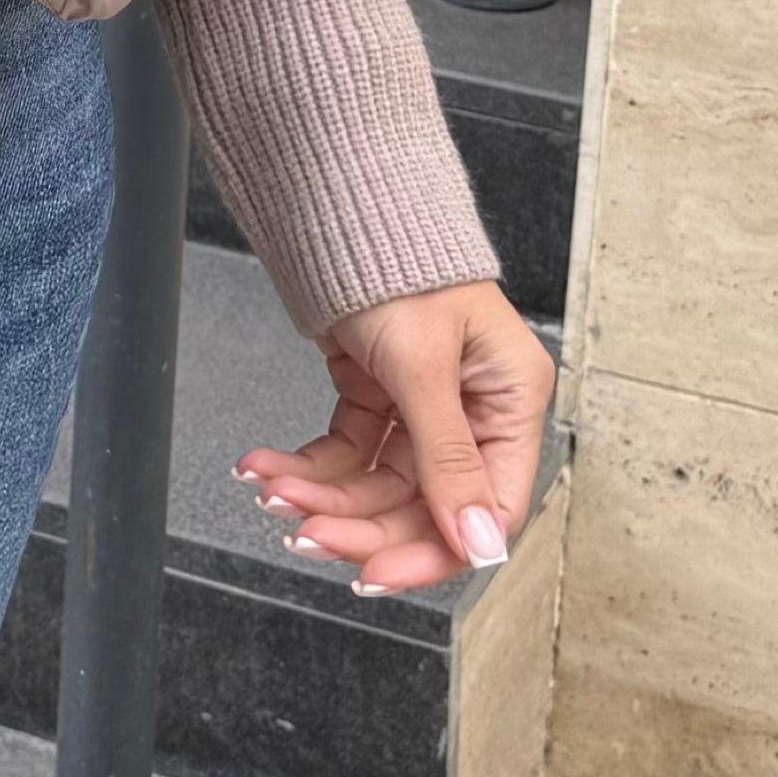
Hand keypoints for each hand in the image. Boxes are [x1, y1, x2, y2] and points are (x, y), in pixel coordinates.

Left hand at [237, 281, 553, 599]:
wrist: (341, 203)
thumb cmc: (399, 261)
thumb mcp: (423, 365)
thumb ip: (448, 460)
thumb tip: (481, 543)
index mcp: (509, 400)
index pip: (486, 507)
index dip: (430, 549)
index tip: (373, 573)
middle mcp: (474, 409)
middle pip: (422, 503)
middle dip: (356, 522)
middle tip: (300, 529)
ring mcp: (424, 405)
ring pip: (375, 484)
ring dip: (319, 494)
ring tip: (271, 487)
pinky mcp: (377, 395)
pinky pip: (345, 452)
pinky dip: (306, 464)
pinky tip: (268, 465)